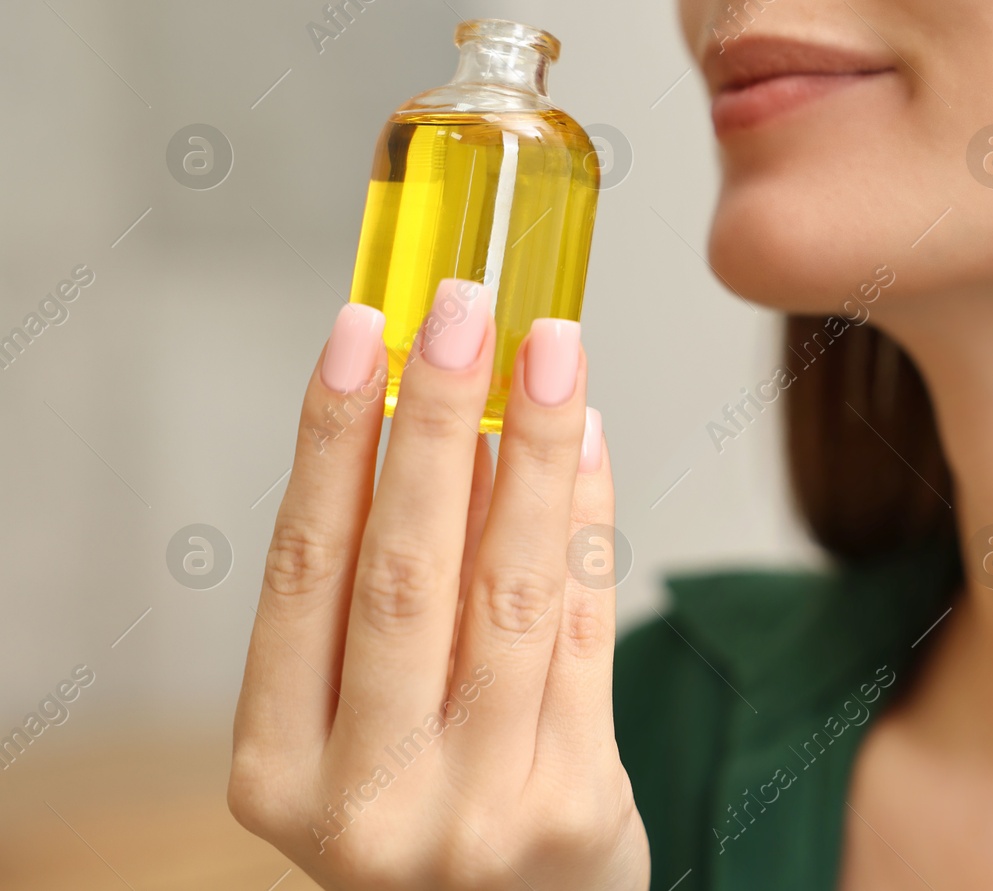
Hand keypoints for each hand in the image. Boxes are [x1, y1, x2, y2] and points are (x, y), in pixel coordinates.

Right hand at [228, 281, 648, 890]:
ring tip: (549, 349)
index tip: (361, 333)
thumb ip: (377, 602)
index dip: (330, 442)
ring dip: (531, 452)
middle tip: (462, 309)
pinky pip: (585, 630)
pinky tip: (588, 441)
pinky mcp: (577, 804)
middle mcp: (366, 800)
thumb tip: (433, 419)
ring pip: (508, 592)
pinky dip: (587, 522)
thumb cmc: (424, 811)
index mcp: (276, 771)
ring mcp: (476, 810)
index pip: (301, 574)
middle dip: (434, 423)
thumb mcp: (357, 731)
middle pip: (403, 574)